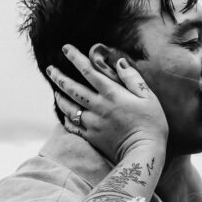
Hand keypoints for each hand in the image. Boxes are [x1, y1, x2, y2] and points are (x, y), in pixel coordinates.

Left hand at [46, 45, 167, 162]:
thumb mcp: (148, 97)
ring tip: (55, 90)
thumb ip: (132, 78)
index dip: (75, 58)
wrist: (143, 153)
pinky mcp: (91, 137)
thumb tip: (119, 61)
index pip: (89, 71)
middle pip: (72, 88)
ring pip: (69, 107)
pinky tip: (64, 113)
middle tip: (50, 69)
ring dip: (60, 96)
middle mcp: (98, 106)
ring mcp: (92, 123)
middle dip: (59, 77)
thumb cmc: (151, 124)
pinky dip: (66, 118)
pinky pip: (72, 126)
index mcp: (112, 94)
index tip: (65, 48)